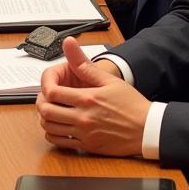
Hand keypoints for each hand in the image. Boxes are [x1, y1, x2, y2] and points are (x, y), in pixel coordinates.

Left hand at [35, 37, 147, 155]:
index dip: (45, 88)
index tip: (48, 86)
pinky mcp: (87, 146)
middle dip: (41, 103)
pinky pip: (61, 143)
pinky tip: (58, 127)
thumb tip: (69, 44)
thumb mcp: (109, 80)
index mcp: (87, 98)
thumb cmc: (131, 104)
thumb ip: (84, 64)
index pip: (52, 92)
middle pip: (46, 111)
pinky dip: (53, 134)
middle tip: (45, 98)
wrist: (147, 129)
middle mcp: (83, 117)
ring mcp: (84, 133)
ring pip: (50, 128)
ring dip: (45, 119)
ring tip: (50, 111)